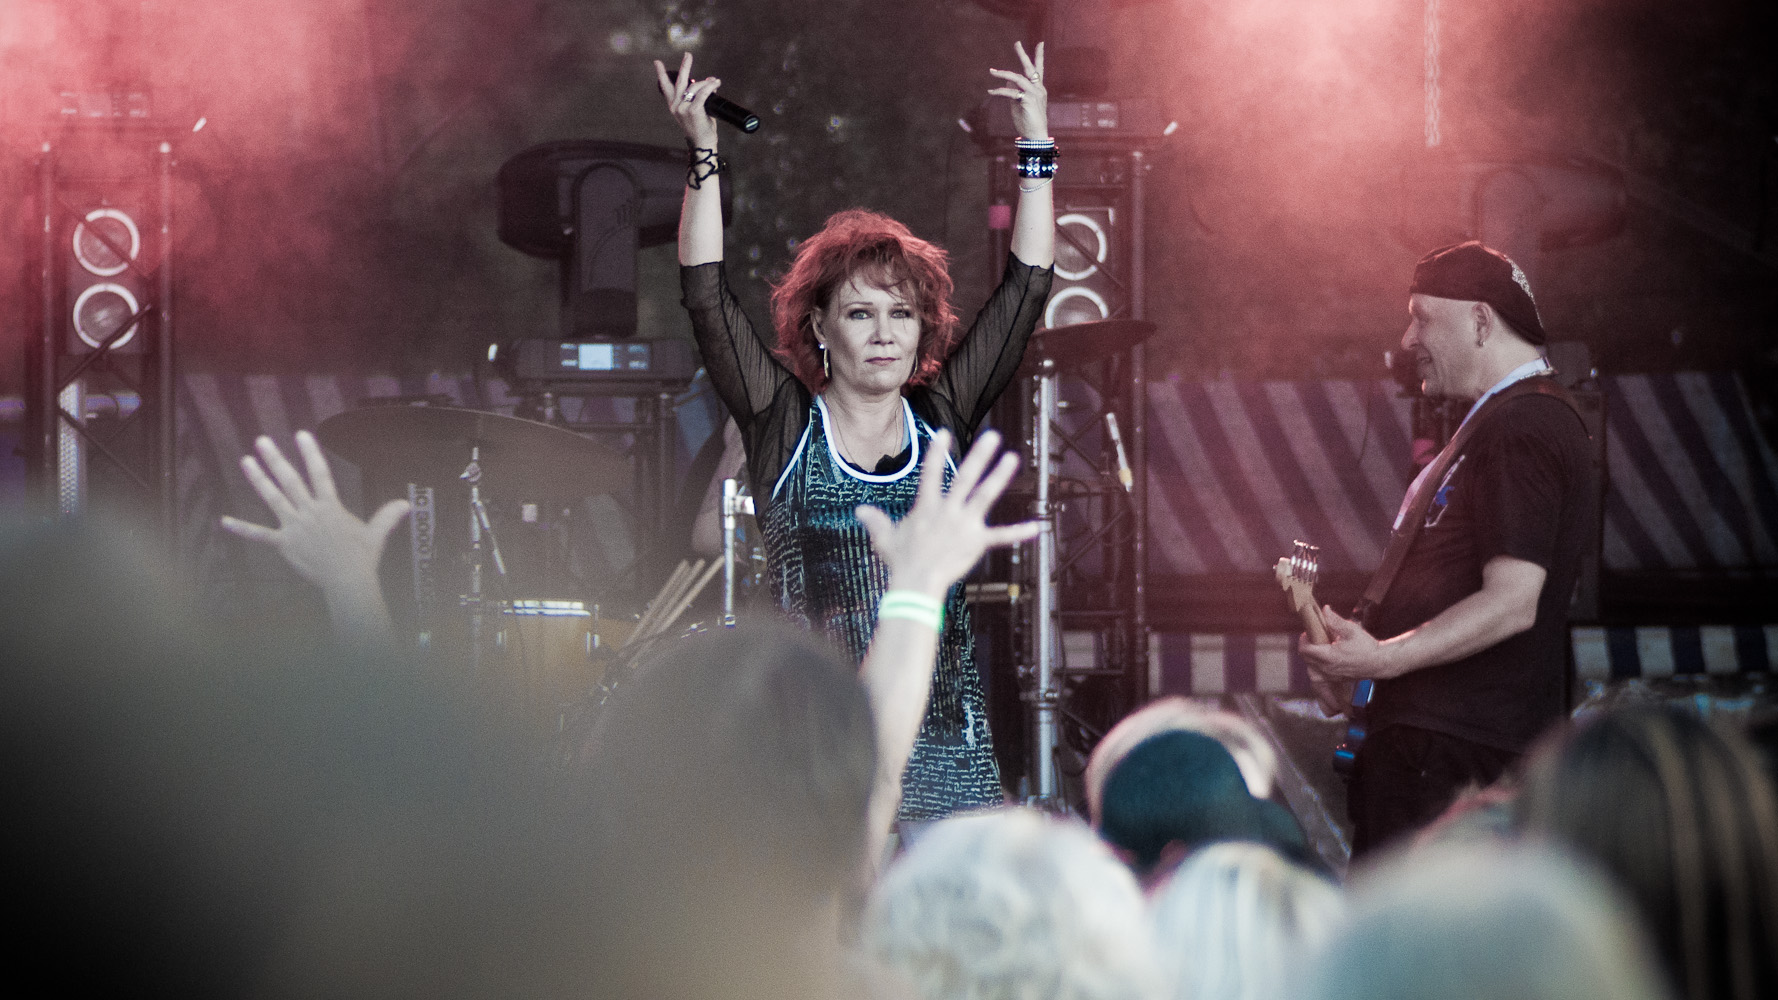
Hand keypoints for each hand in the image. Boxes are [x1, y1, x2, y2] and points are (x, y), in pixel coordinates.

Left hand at [220, 431, 409, 599]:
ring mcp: (294, 528)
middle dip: (275, 459)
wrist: (347, 582)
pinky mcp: (284, 544)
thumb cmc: (363, 558)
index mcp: (330, 507)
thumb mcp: (377, 534)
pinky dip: (242, 528)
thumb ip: (388, 516)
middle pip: (290, 481)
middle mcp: (310, 513)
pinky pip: (260, 535)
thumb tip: (405, 504)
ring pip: (273, 499)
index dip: (310, 453)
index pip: (319, 474)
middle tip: (261, 441)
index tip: (301, 434)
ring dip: (258, 479)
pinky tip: (224, 520)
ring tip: (246, 461)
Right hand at [653, 51, 721, 148]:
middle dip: (685, 66)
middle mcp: (675, 106)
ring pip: (694, 87)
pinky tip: (715, 83)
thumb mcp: (698, 111)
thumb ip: (701, 97)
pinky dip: (709, 87)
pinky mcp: (692, 111)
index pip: (665, 87)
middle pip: (679, 81)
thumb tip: (711, 82)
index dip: (661, 74)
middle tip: (688, 54)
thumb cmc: (701, 129)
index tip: (657, 62)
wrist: (702, 144)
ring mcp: (683, 108)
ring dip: (706, 83)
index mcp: (673, 106)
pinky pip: (702, 94)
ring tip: (715, 81)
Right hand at [856, 429, 1038, 598]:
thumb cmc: (899, 561)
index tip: (945, 433)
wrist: (916, 583)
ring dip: (999, 477)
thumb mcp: (884, 537)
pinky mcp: (976, 542)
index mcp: (926, 507)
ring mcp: (964, 525)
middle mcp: (947, 510)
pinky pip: (1000, 536)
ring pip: (984, 496)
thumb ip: (875, 520)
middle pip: (965, 477)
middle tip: (993, 436)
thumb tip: (859, 510)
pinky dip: (1018, 533)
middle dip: (979, 455)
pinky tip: (1036, 528)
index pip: (931, 473)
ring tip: (1012, 458)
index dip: (937, 452)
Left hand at [989, 41, 1047, 140]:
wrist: (1035, 136)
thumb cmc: (1027, 121)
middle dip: (1023, 55)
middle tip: (1017, 43)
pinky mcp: (1028, 101)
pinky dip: (1000, 91)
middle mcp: (1038, 89)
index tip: (1040, 43)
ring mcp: (1034, 94)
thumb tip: (1008, 81)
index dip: (1039, 56)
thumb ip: (1014, 91)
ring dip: (1003, 74)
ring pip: (1018, 78)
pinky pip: (1012, 92)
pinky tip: (991, 91)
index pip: (1039, 69)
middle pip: (1031, 68)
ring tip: (992, 71)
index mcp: (1039, 89)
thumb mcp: (1019, 104)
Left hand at [1298, 604, 1391, 680]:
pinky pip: (1319, 678)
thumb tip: (1324, 610)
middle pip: (1306, 659)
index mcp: (1329, 656)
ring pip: (1310, 671)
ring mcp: (1331, 676)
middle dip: (1306, 647)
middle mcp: (1328, 668)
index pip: (1305, 650)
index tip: (1308, 632)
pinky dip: (1316, 670)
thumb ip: (1335, 621)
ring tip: (1317, 650)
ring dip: (1310, 660)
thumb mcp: (1351, 630)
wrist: (1379, 663)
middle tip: (1314, 638)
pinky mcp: (1336, 680)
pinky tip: (1323, 662)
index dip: (1303, 640)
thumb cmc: (1366, 646)